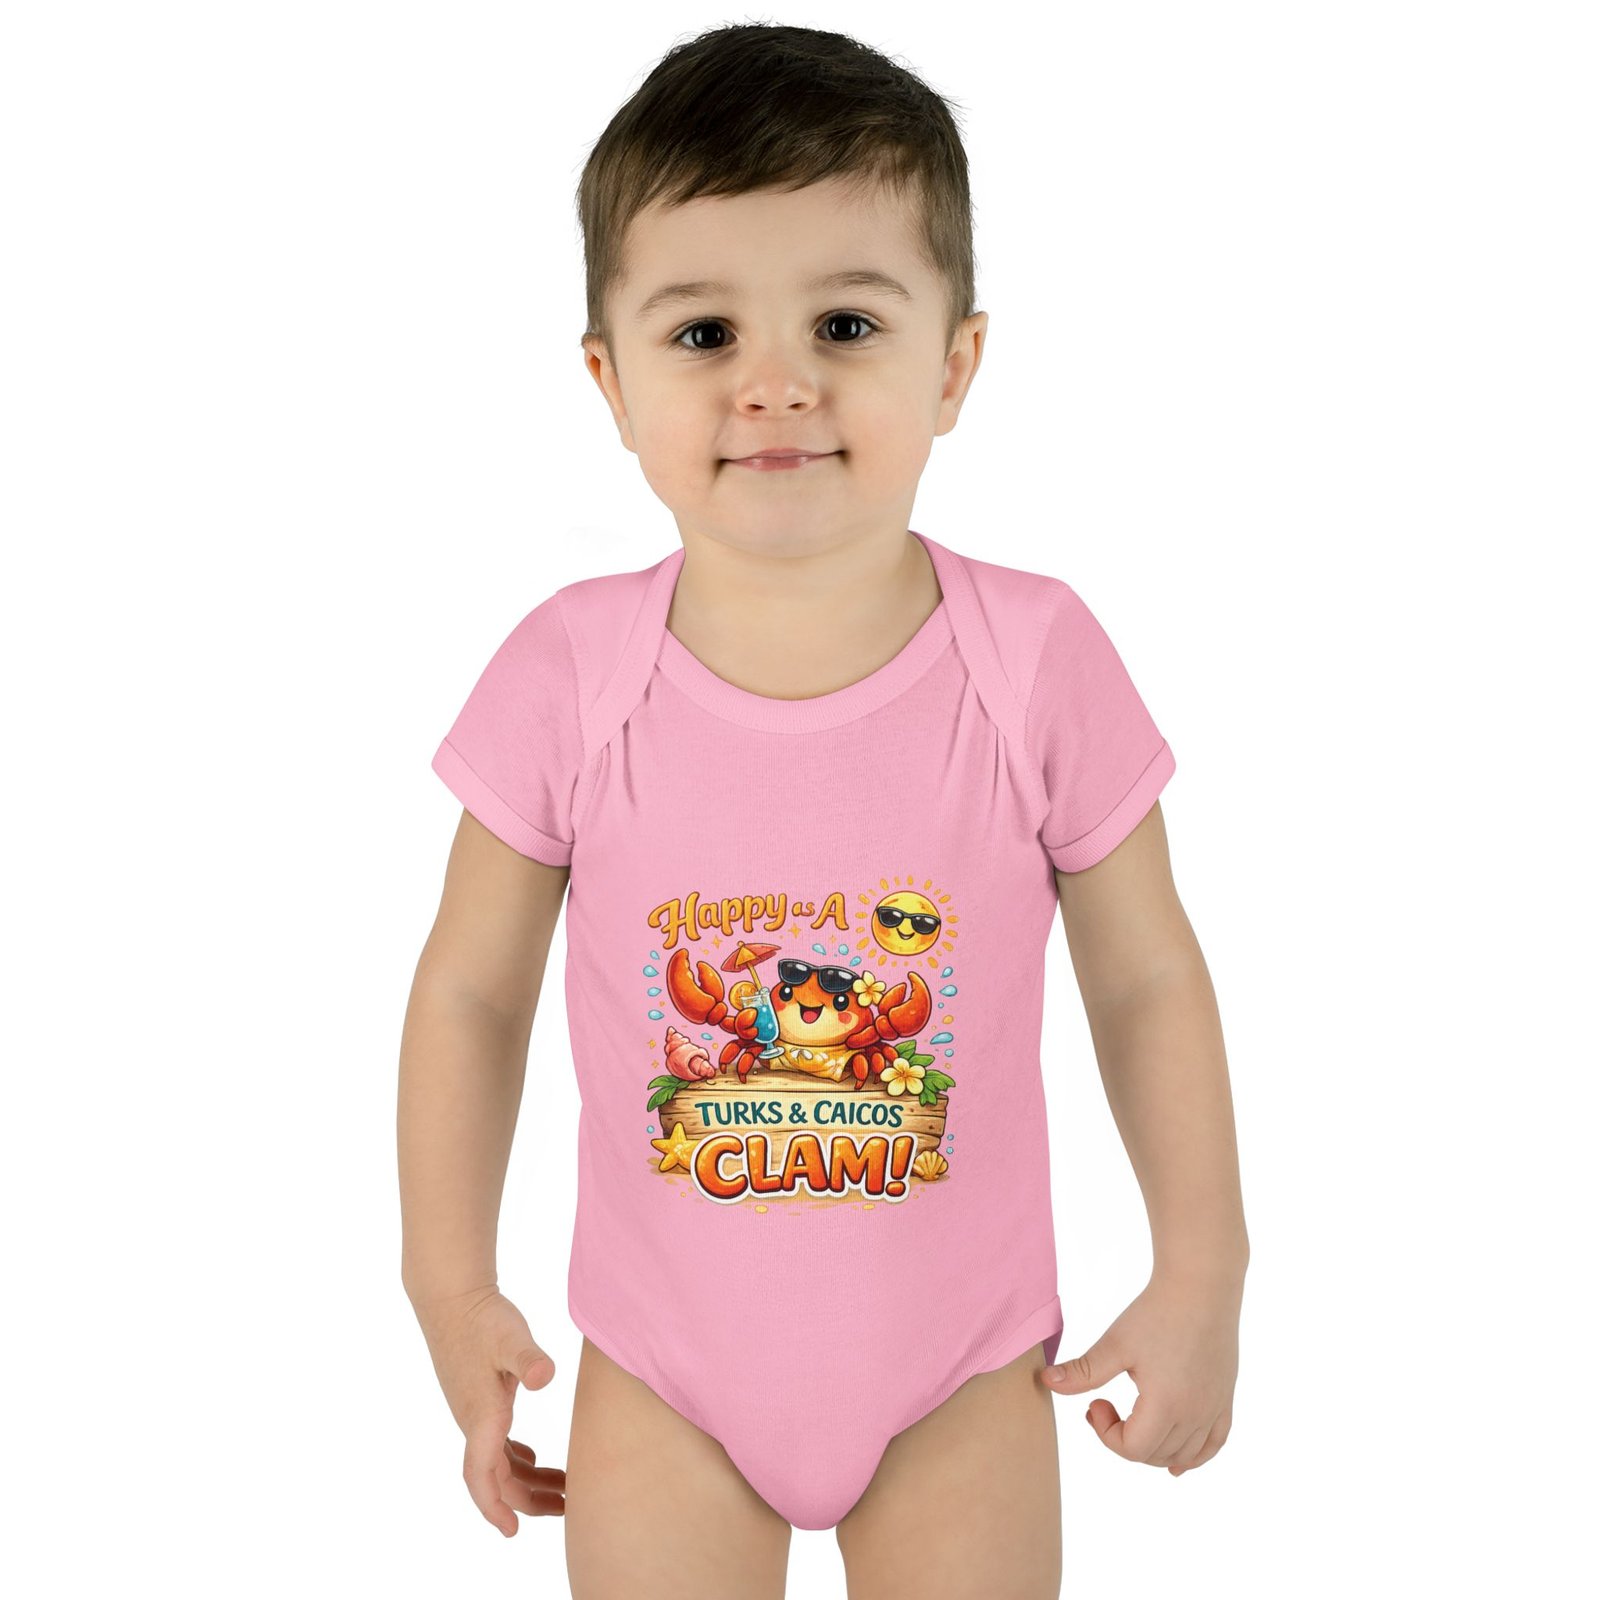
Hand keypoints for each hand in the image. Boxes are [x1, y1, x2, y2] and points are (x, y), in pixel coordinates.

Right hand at [409, 1283, 566, 1533]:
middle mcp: (474, 1422)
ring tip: (564, 1488)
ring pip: (499, 1462)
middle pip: (498, 1478)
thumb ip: (529, 1359)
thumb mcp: (511, 1337)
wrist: (453, 1296)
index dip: (495, 1507)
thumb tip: (545, 1376)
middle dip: (530, 1500)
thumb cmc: (482, 1318)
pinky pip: (496, 1443)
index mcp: (481, 1417)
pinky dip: (516, 1457)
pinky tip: (534, 1454)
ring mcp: (475, 1412)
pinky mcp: (480, 1399)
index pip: (482, 1477)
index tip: (513, 1531)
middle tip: (569, 1508)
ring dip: (528, 1479)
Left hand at [1041, 1269, 1241, 1475]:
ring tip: (1133, 1423)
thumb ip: (1083, 1371)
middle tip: (1104, 1404)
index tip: (1094, 1403)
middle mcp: (1194, 1415)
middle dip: (1123, 1438)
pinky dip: (1194, 1457)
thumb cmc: (1157, 1312)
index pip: (1132, 1449)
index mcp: (1166, 1405)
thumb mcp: (1115, 1343)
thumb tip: (1046, 1382)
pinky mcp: (1224, 1398)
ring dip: (1153, 1449)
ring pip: (1183, 1454)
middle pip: (1154, 1455)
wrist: (1200, 1285)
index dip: (1105, 1434)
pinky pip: (1214, 1444)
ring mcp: (1213, 1408)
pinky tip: (1177, 1463)